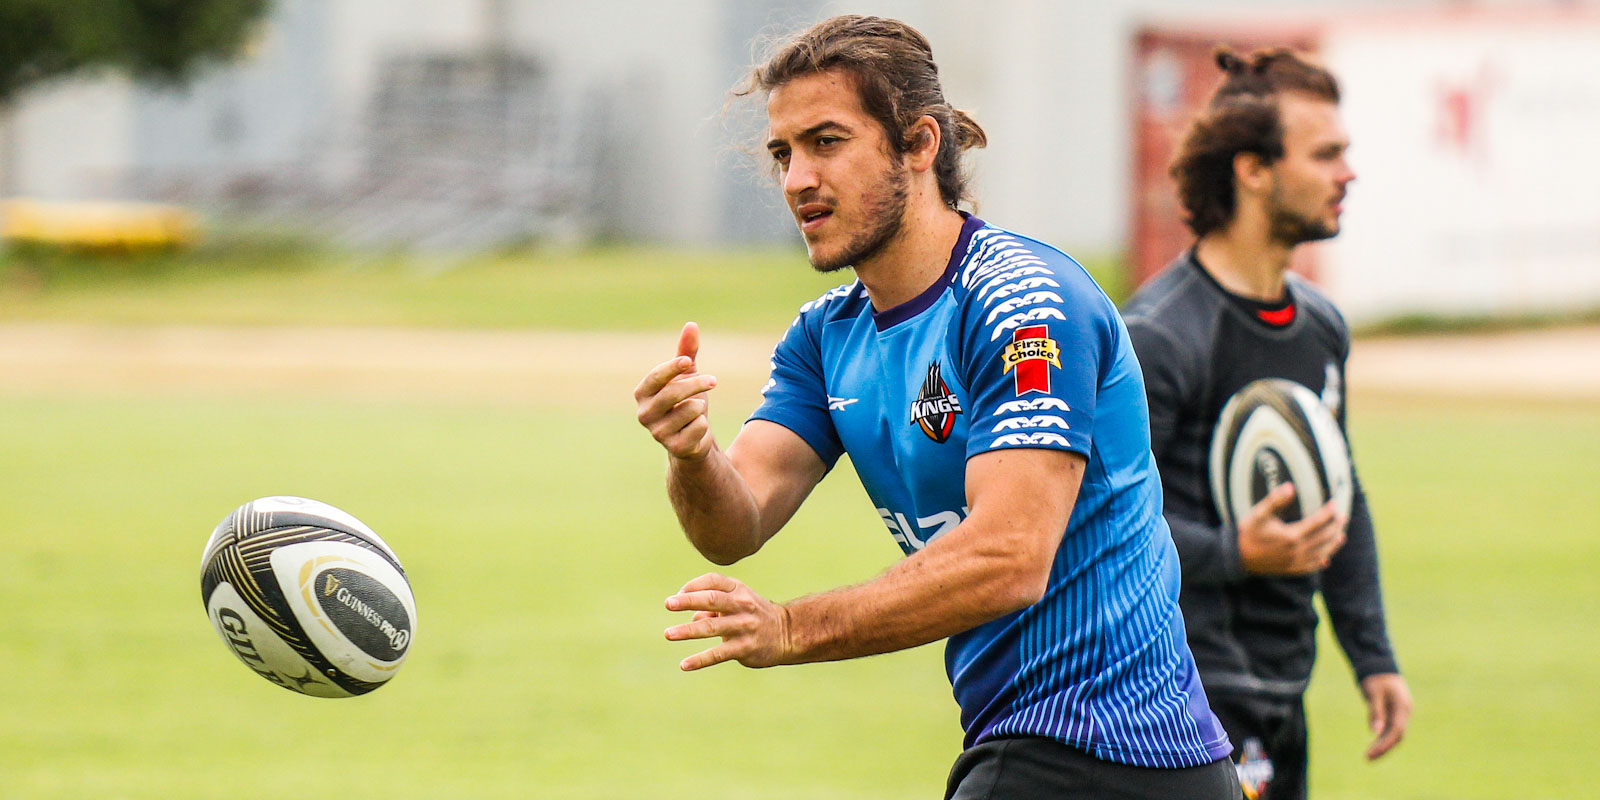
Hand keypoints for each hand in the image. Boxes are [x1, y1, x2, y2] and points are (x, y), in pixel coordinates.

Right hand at [634, 322, 717, 460]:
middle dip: (696, 384)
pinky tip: (697, 428)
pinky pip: (698, 427)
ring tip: (697, 410)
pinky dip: (704, 424)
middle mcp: (644, 414)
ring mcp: (657, 433)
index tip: (688, 361)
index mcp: (643, 393)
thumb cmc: (686, 401)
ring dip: (701, 406)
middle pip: (672, 394)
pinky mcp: (674, 447)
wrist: (693, 438)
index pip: (655, 377)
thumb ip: (687, 352)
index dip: (672, 368)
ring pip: (689, 410)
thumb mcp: (687, 375)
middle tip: (713, 380)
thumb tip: (691, 325)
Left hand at [664, 573, 793, 670]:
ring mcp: (744, 627)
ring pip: (711, 627)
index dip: (692, 586)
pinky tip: (684, 665)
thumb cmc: (753, 614)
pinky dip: (700, 660)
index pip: (712, 581)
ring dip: (687, 631)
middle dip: (688, 601)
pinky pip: (718, 654)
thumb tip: (692, 618)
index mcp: (738, 590)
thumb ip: (713, 606)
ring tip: (668, 633)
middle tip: (668, 604)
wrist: (788, 633)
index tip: (677, 596)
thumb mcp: (737, 601)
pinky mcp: (744, 648)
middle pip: (711, 599)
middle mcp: (742, 605)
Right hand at [1236, 483, 1346, 575]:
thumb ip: (1275, 500)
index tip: (1335, 502)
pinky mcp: (1290, 570)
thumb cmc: (1248, 532)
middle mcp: (1296, 551)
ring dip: (1333, 543)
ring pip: (1321, 553)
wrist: (1236, 557)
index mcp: (1291, 536)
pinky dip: (1321, 561)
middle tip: (1343, 516)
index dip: (1328, 512)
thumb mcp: (1259, 513)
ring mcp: (1295, 562)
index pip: (1317, 522)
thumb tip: (1291, 487)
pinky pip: (1311, 567)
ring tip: (1341, 534)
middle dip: (1335, 526)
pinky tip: (1326, 558)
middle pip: (1323, 538)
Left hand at [1360, 672, 1411, 759]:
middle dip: (1384, 748)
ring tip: (1369, 756)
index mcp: (1402, 707)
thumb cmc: (1376, 678)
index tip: (1372, 752)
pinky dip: (1382, 738)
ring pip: (1394, 734)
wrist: (1380, 666)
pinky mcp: (1394, 714)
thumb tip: (1374, 732)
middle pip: (1397, 736)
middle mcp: (1404, 712)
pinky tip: (1373, 746)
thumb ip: (1375, 712)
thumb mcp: (1373, 693)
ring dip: (1383, 745)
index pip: (1397, 730)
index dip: (1385, 743)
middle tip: (1368, 758)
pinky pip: (1390, 729)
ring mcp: (1400, 713)